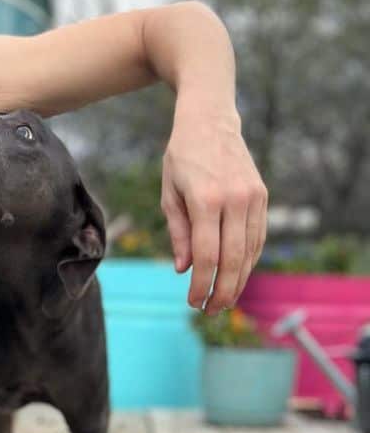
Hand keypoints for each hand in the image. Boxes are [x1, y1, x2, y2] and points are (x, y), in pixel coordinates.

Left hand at [160, 105, 267, 314]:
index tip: (192, 302)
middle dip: (222, 291)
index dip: (201, 285)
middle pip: (233, 259)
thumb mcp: (169, 194)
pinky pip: (258, 237)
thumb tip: (184, 270)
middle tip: (211, 311)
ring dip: (238, 281)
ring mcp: (253, 197)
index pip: (207, 256)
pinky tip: (237, 276)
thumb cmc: (182, 158)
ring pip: (250, 252)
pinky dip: (249, 260)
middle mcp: (234, 199)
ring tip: (224, 301)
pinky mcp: (262, 196)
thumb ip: (178, 234)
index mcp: (206, 200)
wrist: (210, 120)